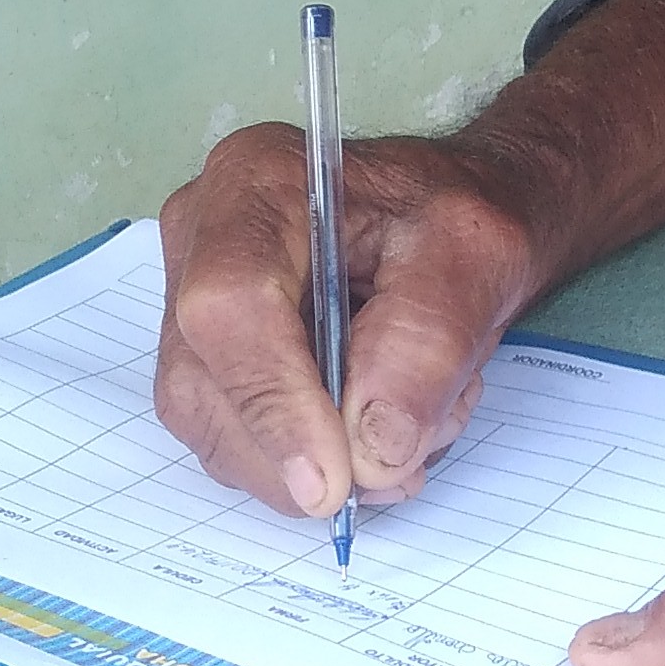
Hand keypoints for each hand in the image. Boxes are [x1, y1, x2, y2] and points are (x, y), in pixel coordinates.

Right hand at [154, 129, 532, 520]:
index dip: (273, 402)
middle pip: (204, 384)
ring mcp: (189, 302)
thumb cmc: (457, 224)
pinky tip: (376, 428)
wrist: (449, 228)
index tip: (335, 481)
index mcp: (257, 184)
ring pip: (215, 429)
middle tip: (407, 465)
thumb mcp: (475, 259)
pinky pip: (236, 441)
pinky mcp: (207, 359)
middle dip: (304, 454)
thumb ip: (426, 345)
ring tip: (412, 427)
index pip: (228, 306)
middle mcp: (200, 238)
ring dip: (316, 464)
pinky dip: (310, 461)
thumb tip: (371, 455)